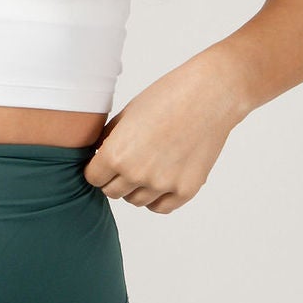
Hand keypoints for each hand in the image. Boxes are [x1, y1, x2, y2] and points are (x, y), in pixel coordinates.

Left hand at [82, 50, 248, 213]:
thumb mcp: (126, 115)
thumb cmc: (166, 97)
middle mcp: (136, 174)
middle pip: (112, 192)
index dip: (98, 168)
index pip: (93, 178)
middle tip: (130, 161)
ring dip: (137, 188)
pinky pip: (161, 207)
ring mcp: (162, 184)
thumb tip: (98, 159)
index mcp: (116, 154)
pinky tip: (161, 179)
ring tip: (149, 165)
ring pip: (136, 201)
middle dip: (116, 178)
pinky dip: (158, 197)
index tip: (106, 161)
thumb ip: (108, 142)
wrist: (209, 95)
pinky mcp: (186, 190)